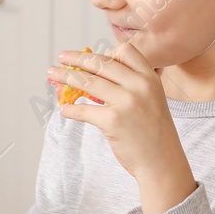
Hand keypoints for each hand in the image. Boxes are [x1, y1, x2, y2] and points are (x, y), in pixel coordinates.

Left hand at [49, 43, 195, 213]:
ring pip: (87, 82)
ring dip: (65, 77)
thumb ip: (129, 85)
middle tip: (60, 57)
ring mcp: (126, 103)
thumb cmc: (153, 132)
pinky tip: (64, 110)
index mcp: (149, 78)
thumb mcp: (151, 100)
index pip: (125, 51)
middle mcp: (139, 86)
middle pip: (100, 63)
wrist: (163, 162)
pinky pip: (83, 110)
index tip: (90, 56)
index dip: (105, 52)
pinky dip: (69, 110)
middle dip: (76, 59)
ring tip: (52, 74)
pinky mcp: (113, 121)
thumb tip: (91, 74)